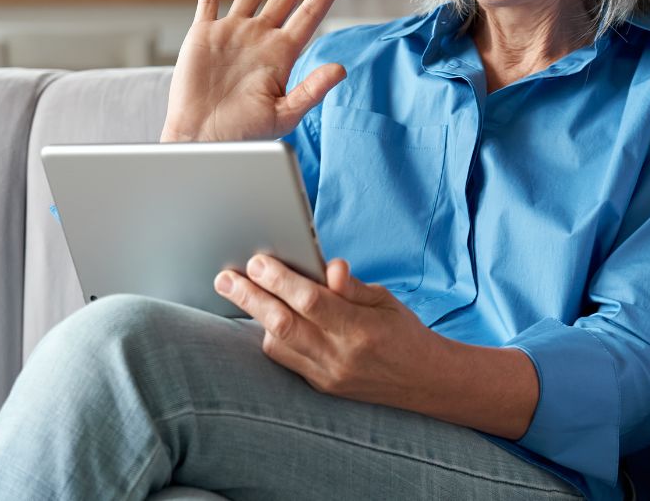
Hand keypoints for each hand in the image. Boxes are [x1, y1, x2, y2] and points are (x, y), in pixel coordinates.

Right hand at [160, 0, 349, 142]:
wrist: (202, 140)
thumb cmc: (244, 134)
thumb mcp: (284, 114)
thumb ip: (311, 90)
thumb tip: (340, 68)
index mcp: (282, 55)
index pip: (310, 14)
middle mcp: (260, 39)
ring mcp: (232, 34)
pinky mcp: (203, 35)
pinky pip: (209, 1)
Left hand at [214, 254, 436, 406]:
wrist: (424, 382)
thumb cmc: (403, 331)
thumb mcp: (385, 300)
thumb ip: (352, 286)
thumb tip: (330, 266)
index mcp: (360, 329)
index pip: (310, 301)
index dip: (280, 279)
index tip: (257, 261)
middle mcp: (340, 357)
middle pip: (283, 325)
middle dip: (249, 298)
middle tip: (224, 278)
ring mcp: (328, 376)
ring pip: (278, 346)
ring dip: (256, 317)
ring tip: (238, 290)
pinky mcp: (321, 387)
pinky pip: (286, 360)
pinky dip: (272, 336)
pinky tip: (264, 316)